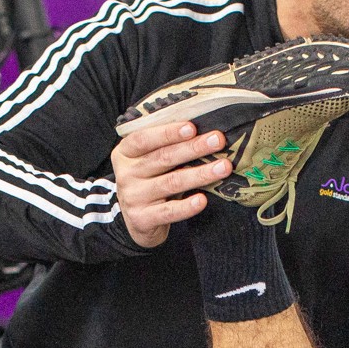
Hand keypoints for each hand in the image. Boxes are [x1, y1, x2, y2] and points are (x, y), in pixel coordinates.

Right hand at [113, 119, 230, 248]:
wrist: (137, 220)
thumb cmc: (149, 180)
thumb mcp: (147, 159)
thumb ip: (165, 145)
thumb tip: (204, 129)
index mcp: (125, 153)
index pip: (143, 139)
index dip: (167, 133)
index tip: (192, 127)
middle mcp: (126, 174)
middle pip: (163, 158)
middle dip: (193, 148)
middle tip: (218, 140)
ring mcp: (133, 198)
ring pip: (171, 183)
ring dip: (200, 174)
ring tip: (223, 167)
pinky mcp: (142, 219)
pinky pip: (169, 211)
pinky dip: (186, 206)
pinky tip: (202, 199)